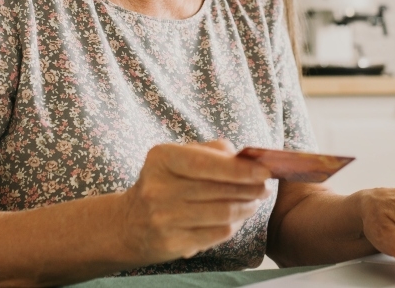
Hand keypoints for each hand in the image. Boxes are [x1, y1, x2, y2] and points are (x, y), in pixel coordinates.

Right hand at [117, 139, 271, 264]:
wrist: (128, 224)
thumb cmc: (163, 184)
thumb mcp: (176, 158)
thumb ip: (211, 151)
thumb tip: (246, 157)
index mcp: (161, 158)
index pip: (206, 163)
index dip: (240, 169)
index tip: (265, 171)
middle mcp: (158, 188)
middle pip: (219, 190)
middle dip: (250, 189)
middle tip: (265, 187)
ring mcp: (163, 218)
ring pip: (223, 214)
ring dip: (246, 208)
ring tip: (254, 202)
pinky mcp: (172, 243)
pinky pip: (217, 233)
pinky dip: (234, 225)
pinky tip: (238, 218)